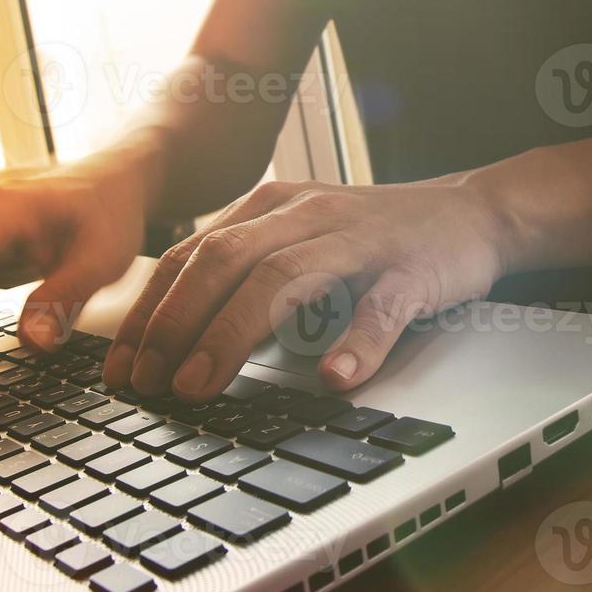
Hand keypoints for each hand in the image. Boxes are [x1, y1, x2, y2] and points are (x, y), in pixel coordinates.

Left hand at [102, 177, 507, 400]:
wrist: (470, 213)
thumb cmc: (373, 238)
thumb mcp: (298, 239)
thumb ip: (243, 272)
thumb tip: (169, 336)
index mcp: (271, 206)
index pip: (190, 256)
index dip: (149, 314)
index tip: (122, 369)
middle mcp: (307, 214)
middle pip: (224, 261)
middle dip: (176, 325)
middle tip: (151, 384)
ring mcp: (360, 240)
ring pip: (286, 278)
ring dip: (235, 333)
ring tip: (203, 385)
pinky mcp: (412, 270)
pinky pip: (380, 308)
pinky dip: (356, 343)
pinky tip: (335, 377)